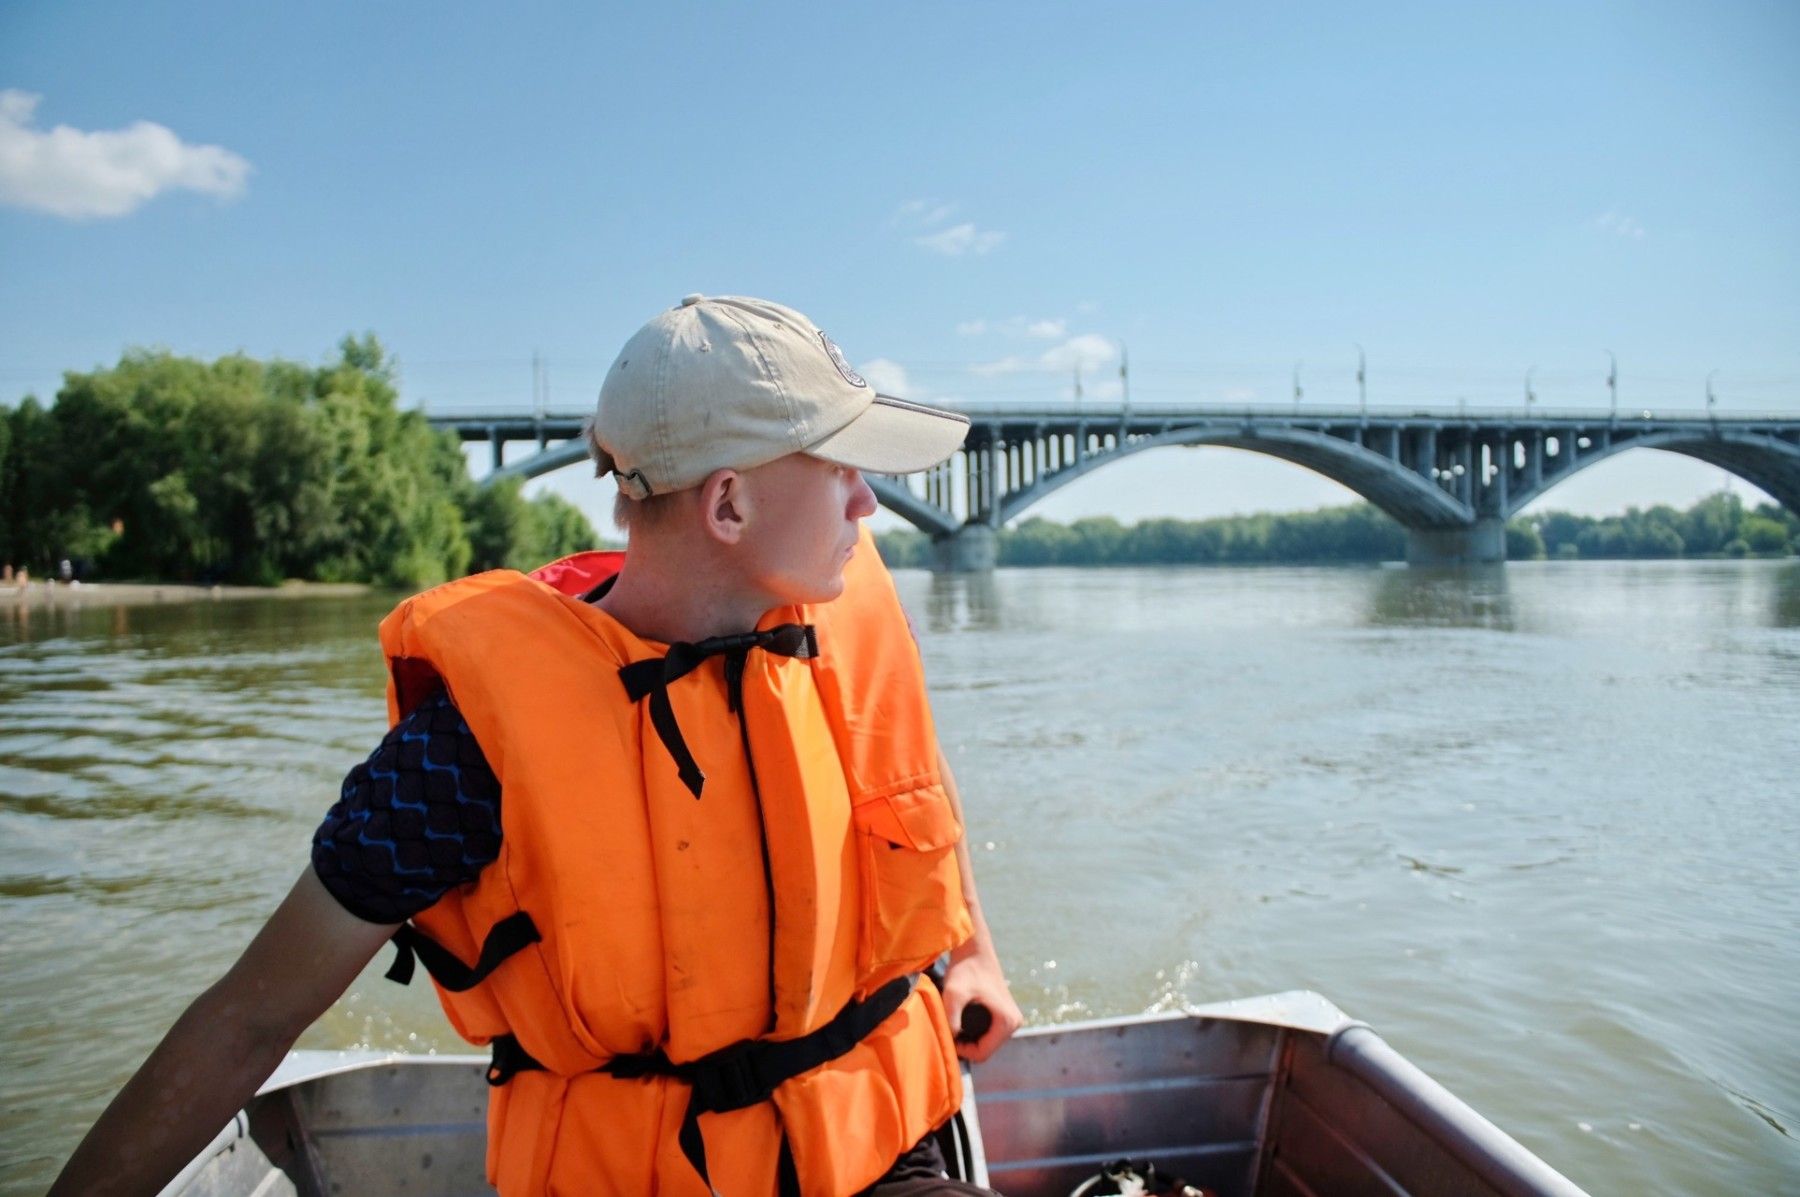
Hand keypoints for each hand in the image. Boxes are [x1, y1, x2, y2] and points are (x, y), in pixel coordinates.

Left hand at [939, 942, 1021, 1062]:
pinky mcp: (1005, 1014)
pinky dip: (974, 1033)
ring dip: (969, 1040)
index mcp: (1007, 1021)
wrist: (974, 950)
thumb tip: (951, 1039)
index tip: (947, 1037)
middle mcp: (1014, 1022)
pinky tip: (960, 1024)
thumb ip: (951, 1018)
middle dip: (965, 1046)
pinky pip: (989, 1034)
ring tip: (952, 1027)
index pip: (982, 1054)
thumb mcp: (954, 994)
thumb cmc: (965, 970)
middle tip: (948, 1032)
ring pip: (986, 1043)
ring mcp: (1011, 1018)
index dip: (962, 1052)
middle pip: (985, 1050)